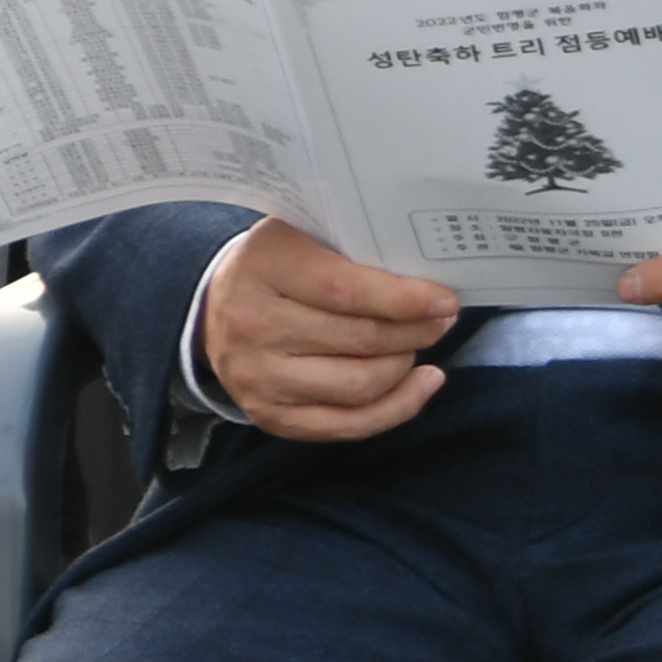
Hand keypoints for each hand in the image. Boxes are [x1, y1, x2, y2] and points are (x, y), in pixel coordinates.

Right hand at [200, 217, 461, 438]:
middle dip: (415, 332)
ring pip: (361, 384)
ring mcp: (258, 376)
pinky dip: (398, 407)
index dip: (406, 299)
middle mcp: (253, 323)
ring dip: (405, 366)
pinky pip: (349, 424)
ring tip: (415, 346)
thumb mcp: (303, 236)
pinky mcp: (269, 415)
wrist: (215, 311)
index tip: (445, 301)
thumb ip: (354, 250)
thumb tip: (426, 282)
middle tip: (439, 321)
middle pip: (361, 340)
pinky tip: (420, 384)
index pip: (347, 290)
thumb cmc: (278, 268)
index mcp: (263, 265)